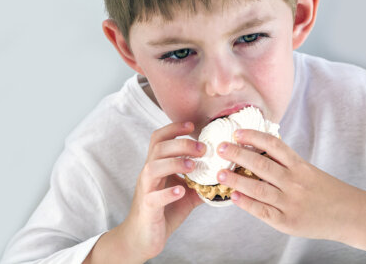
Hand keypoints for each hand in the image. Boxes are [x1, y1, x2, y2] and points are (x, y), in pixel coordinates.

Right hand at [90, 122, 204, 262]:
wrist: (142, 239)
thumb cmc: (164, 212)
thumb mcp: (186, 193)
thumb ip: (200, 182)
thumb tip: (224, 174)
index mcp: (157, 166)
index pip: (159, 139)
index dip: (174, 128)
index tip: (192, 125)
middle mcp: (149, 175)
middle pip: (158, 149)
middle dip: (181, 144)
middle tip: (202, 148)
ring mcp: (146, 191)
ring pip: (152, 168)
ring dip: (174, 163)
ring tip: (193, 166)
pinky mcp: (148, 209)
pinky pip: (154, 197)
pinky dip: (168, 193)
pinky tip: (181, 190)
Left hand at [215, 129, 365, 240]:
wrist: (349, 215)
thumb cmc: (325, 191)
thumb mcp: (308, 171)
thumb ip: (286, 163)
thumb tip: (257, 149)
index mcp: (299, 166)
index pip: (274, 145)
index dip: (254, 137)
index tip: (237, 132)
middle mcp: (294, 182)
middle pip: (261, 164)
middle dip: (238, 155)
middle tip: (220, 148)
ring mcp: (290, 202)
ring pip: (258, 188)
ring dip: (236, 179)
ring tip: (219, 173)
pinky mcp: (287, 222)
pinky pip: (263, 211)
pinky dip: (247, 203)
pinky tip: (234, 196)